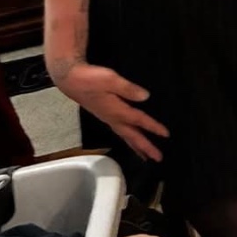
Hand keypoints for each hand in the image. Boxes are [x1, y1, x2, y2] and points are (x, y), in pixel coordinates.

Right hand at [51, 61, 169, 161]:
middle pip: (132, 136)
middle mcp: (112, 118)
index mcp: (116, 111)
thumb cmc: (90, 78)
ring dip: (135, 145)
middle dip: (145, 147)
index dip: (153, 127)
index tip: (166, 135)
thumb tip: (145, 97)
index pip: (138, 121)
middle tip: (157, 158)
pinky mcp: (103, 113)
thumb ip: (128, 89)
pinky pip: (118, 130)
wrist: (70, 79)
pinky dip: (126, 137)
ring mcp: (107, 117)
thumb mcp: (111, 80)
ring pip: (124, 135)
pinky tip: (128, 136)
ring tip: (144, 155)